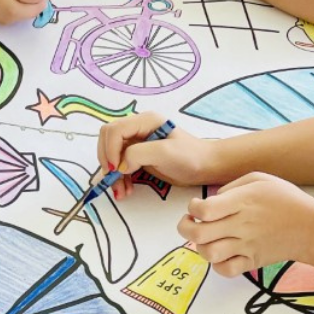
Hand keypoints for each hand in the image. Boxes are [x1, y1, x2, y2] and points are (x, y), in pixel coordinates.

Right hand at [97, 112, 215, 194]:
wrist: (205, 167)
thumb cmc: (190, 157)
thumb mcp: (165, 153)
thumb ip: (138, 154)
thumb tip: (120, 165)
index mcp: (144, 121)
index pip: (114, 130)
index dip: (110, 150)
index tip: (115, 169)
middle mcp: (137, 128)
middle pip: (107, 140)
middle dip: (107, 161)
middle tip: (113, 180)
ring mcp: (136, 142)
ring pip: (111, 154)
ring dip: (112, 173)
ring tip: (120, 192)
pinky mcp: (137, 156)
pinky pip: (119, 165)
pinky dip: (119, 178)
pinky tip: (125, 189)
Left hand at [175, 173, 313, 275]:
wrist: (313, 228)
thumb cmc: (285, 200)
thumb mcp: (259, 180)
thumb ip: (231, 187)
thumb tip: (210, 199)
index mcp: (242, 202)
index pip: (205, 210)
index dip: (193, 208)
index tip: (197, 206)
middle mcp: (241, 225)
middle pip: (199, 233)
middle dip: (185, 227)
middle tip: (190, 222)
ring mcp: (246, 246)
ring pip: (209, 254)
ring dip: (200, 246)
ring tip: (205, 238)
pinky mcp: (252, 262)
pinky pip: (226, 270)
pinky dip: (216, 265)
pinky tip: (220, 254)